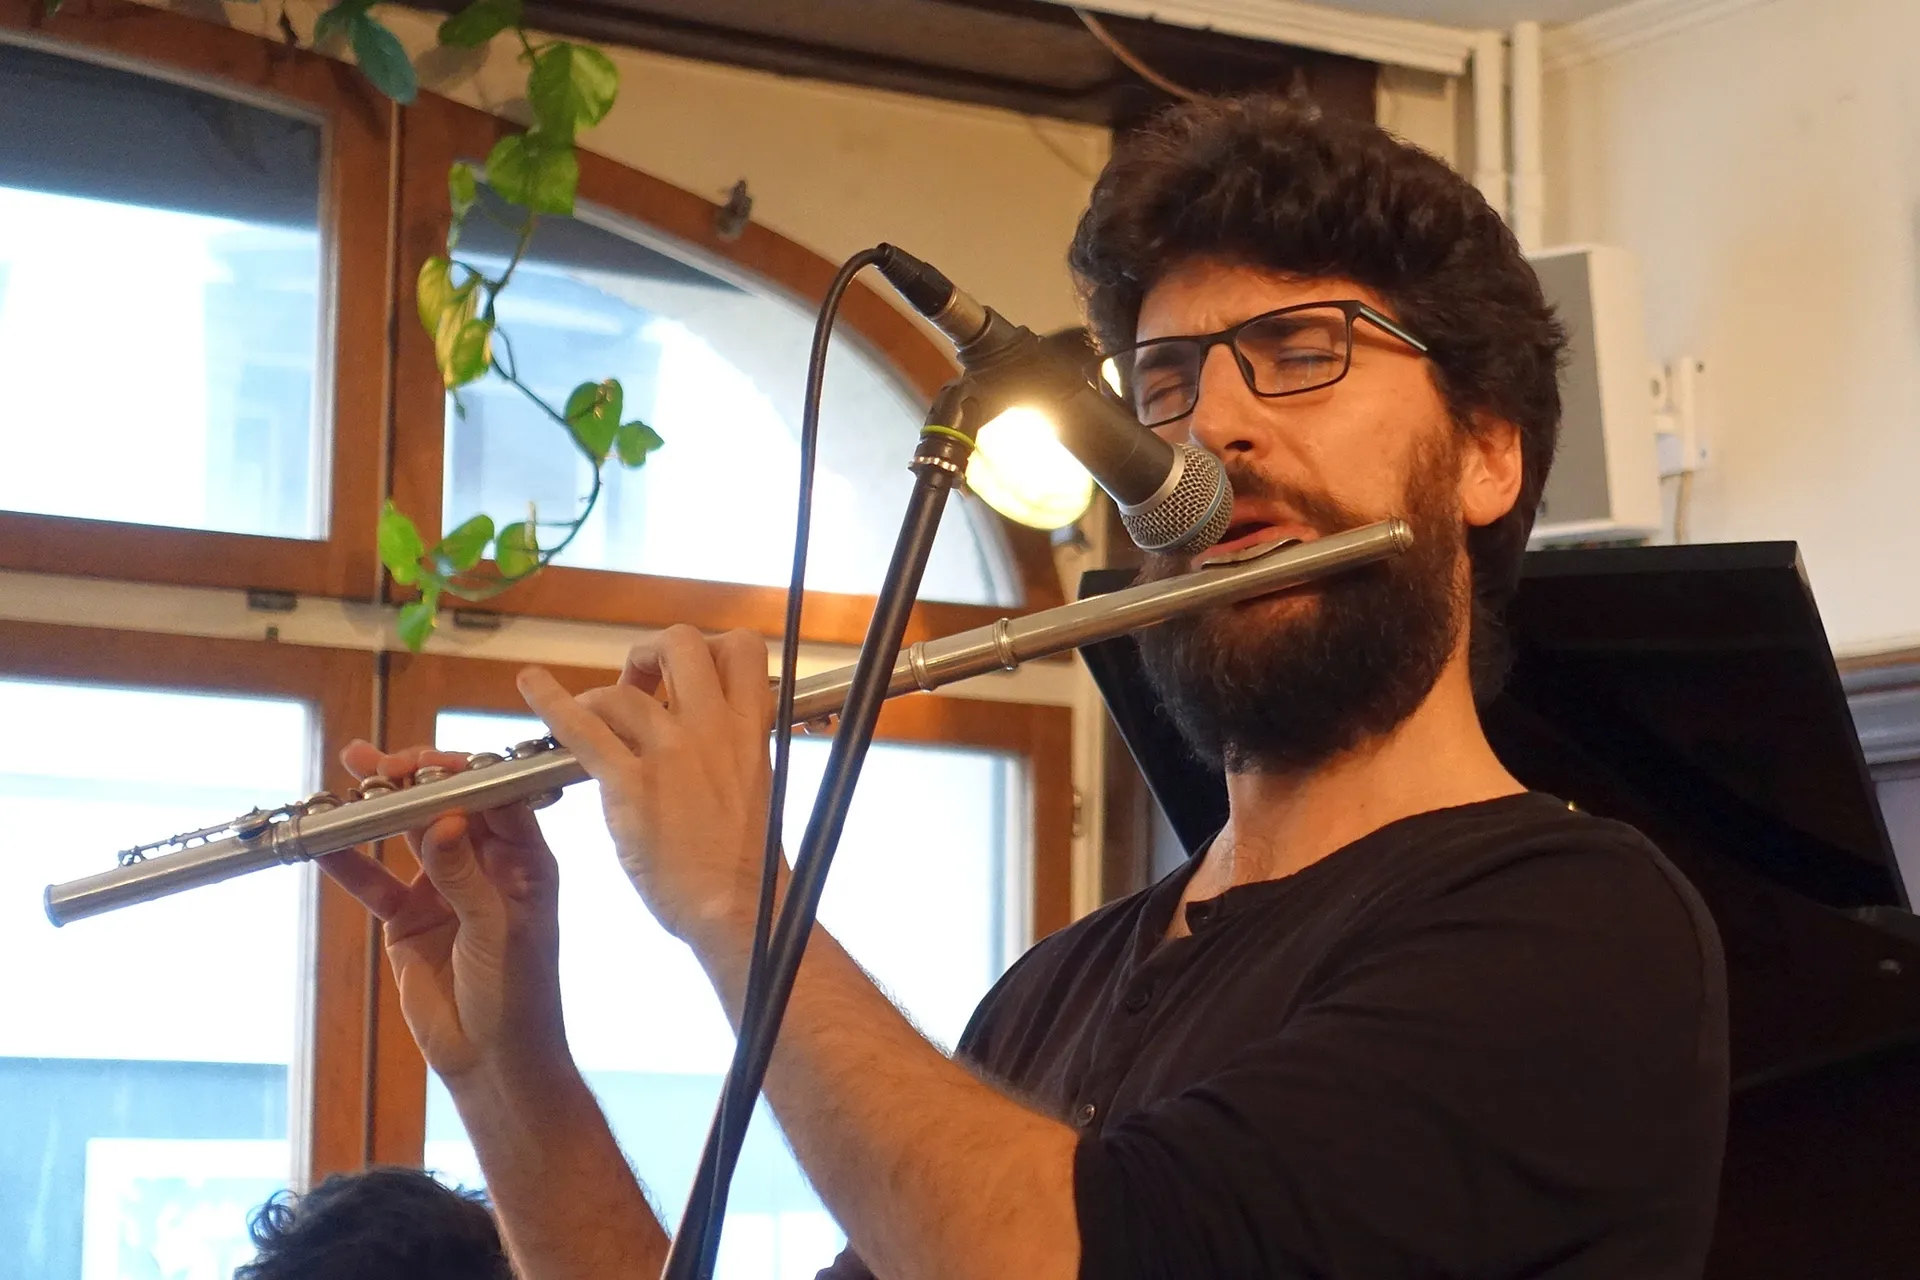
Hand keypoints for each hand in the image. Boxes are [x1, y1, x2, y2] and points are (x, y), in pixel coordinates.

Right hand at [316, 742, 568, 1088]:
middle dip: (413, 781)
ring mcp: (445, 888)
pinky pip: (376, 880)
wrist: (494, 1060)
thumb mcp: (497, 931)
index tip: (424, 763)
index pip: (495, 799)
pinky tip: (324, 841)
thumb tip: (443, 819)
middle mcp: (487, 864)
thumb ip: (464, 876)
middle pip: (447, 807)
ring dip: (379, 810)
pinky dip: (351, 861)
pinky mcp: (409, 917)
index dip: (460, 774)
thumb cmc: (519, 994)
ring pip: (408, 835)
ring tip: (349, 780)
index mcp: (526, 859)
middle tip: (376, 764)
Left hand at [517, 625, 774, 950]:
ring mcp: (671, 751)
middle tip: (642, 681)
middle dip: (654, 653)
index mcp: (752, 730)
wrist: (739, 907)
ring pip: (624, 689)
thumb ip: (734, 750)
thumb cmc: (749, 862)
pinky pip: (582, 727)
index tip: (689, 675)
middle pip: (681, 643)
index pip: (744, 649)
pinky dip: (550, 701)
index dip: (712, 648)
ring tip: (592, 718)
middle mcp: (714, 728)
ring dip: (602, 697)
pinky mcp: (630, 783)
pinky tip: (532, 686)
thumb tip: (709, 734)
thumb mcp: (758, 786)